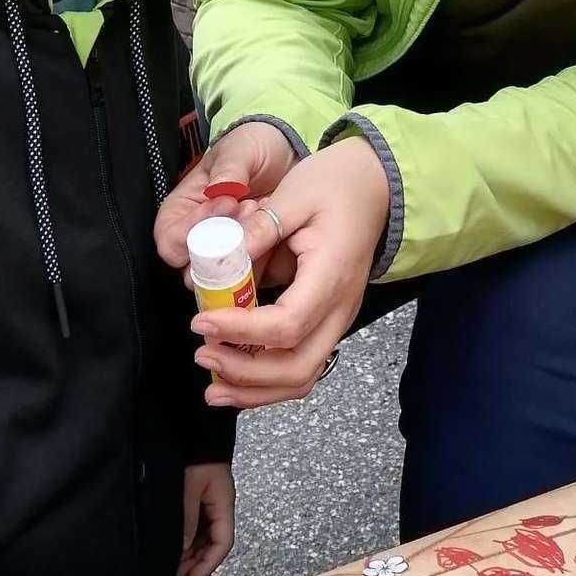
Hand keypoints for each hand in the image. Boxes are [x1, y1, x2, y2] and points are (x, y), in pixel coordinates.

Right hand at [155, 121, 297, 275]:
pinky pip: (256, 274)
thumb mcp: (239, 150)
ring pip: (227, 277)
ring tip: (266, 212)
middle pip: (195, 268)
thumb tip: (221, 188)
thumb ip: (229, 169)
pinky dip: (268, 254)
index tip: (228, 202)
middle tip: (251, 210)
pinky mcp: (255, 259)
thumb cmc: (252, 149)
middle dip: (226, 245)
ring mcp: (227, 253)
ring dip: (250, 250)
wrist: (288, 155)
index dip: (195, 230)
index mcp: (181, 213)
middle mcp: (198, 239)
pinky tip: (279, 225)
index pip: (171, 241)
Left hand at [178, 462, 234, 575]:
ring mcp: (210, 504)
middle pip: (215, 542)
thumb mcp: (189, 490)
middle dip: (199, 561)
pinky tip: (176, 548)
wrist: (196, 431)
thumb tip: (181, 550)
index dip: (209, 562)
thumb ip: (186, 519)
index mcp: (224, 504)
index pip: (223, 541)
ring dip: (192, 553)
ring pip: (205, 537)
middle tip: (178, 575)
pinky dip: (188, 540)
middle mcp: (220, 507)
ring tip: (175, 566)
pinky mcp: (199, 500)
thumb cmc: (195, 457)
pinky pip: (197, 526)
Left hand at [191, 137, 389, 409]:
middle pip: (297, 367)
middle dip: (245, 373)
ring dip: (255, 389)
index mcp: (331, 276)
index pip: (287, 325)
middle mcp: (339, 308)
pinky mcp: (326, 321)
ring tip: (213, 385)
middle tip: (202, 353)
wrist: (373, 187)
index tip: (202, 321)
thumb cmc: (336, 186)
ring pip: (302, 377)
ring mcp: (336, 319)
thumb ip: (258, 229)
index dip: (241, 331)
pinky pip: (300, 364)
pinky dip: (266, 379)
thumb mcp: (293, 194)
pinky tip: (233, 373)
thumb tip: (218, 260)